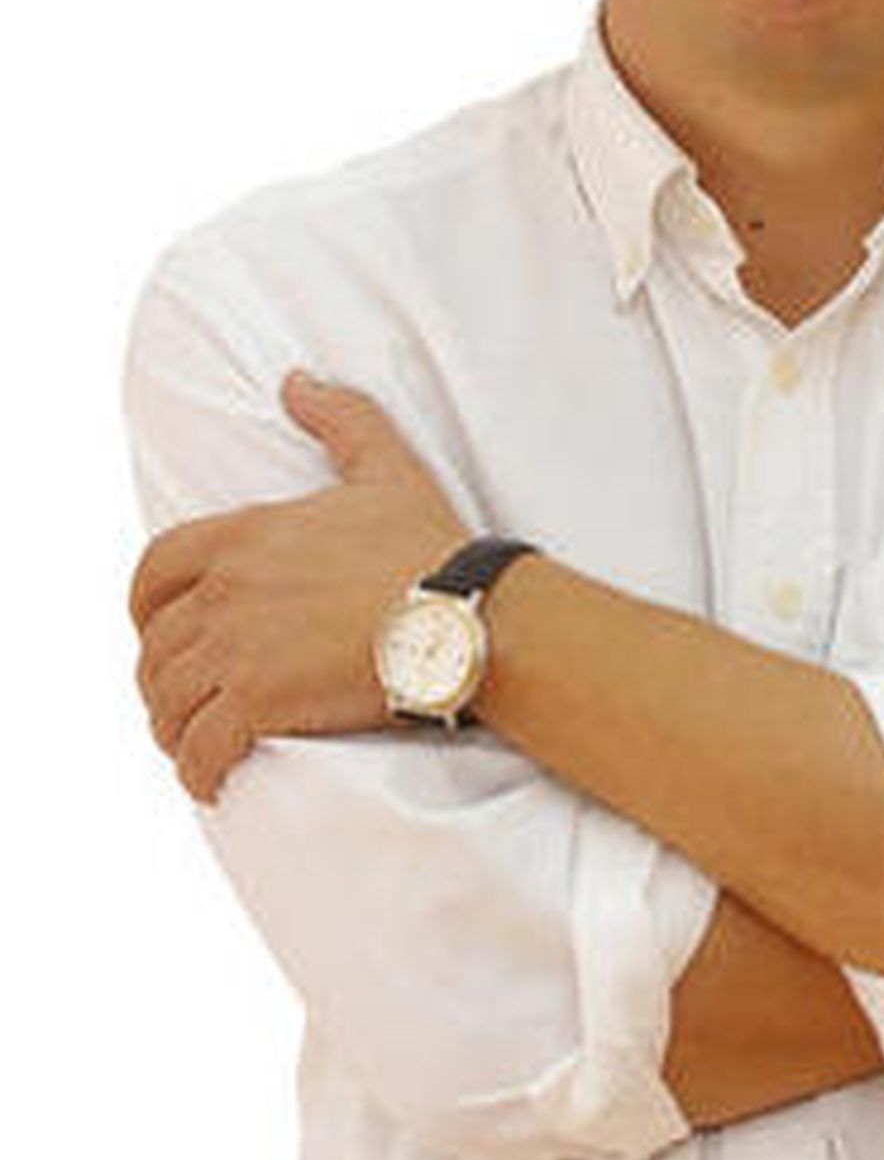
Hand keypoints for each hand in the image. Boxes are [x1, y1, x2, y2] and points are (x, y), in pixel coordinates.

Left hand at [129, 372, 467, 802]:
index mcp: (243, 536)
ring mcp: (235, 651)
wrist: (461, 616)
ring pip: (167, 699)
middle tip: (185, 696)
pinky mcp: (256, 706)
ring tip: (195, 742)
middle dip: (162, 674)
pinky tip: (213, 779)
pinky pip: (200, 748)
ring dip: (173, 725)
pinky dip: (197, 769)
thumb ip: (338, 418)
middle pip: (155, 644)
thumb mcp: (386, 466)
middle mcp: (224, 593)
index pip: (154, 570)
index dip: (147, 606)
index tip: (160, 629)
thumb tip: (296, 380)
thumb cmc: (431, 546)